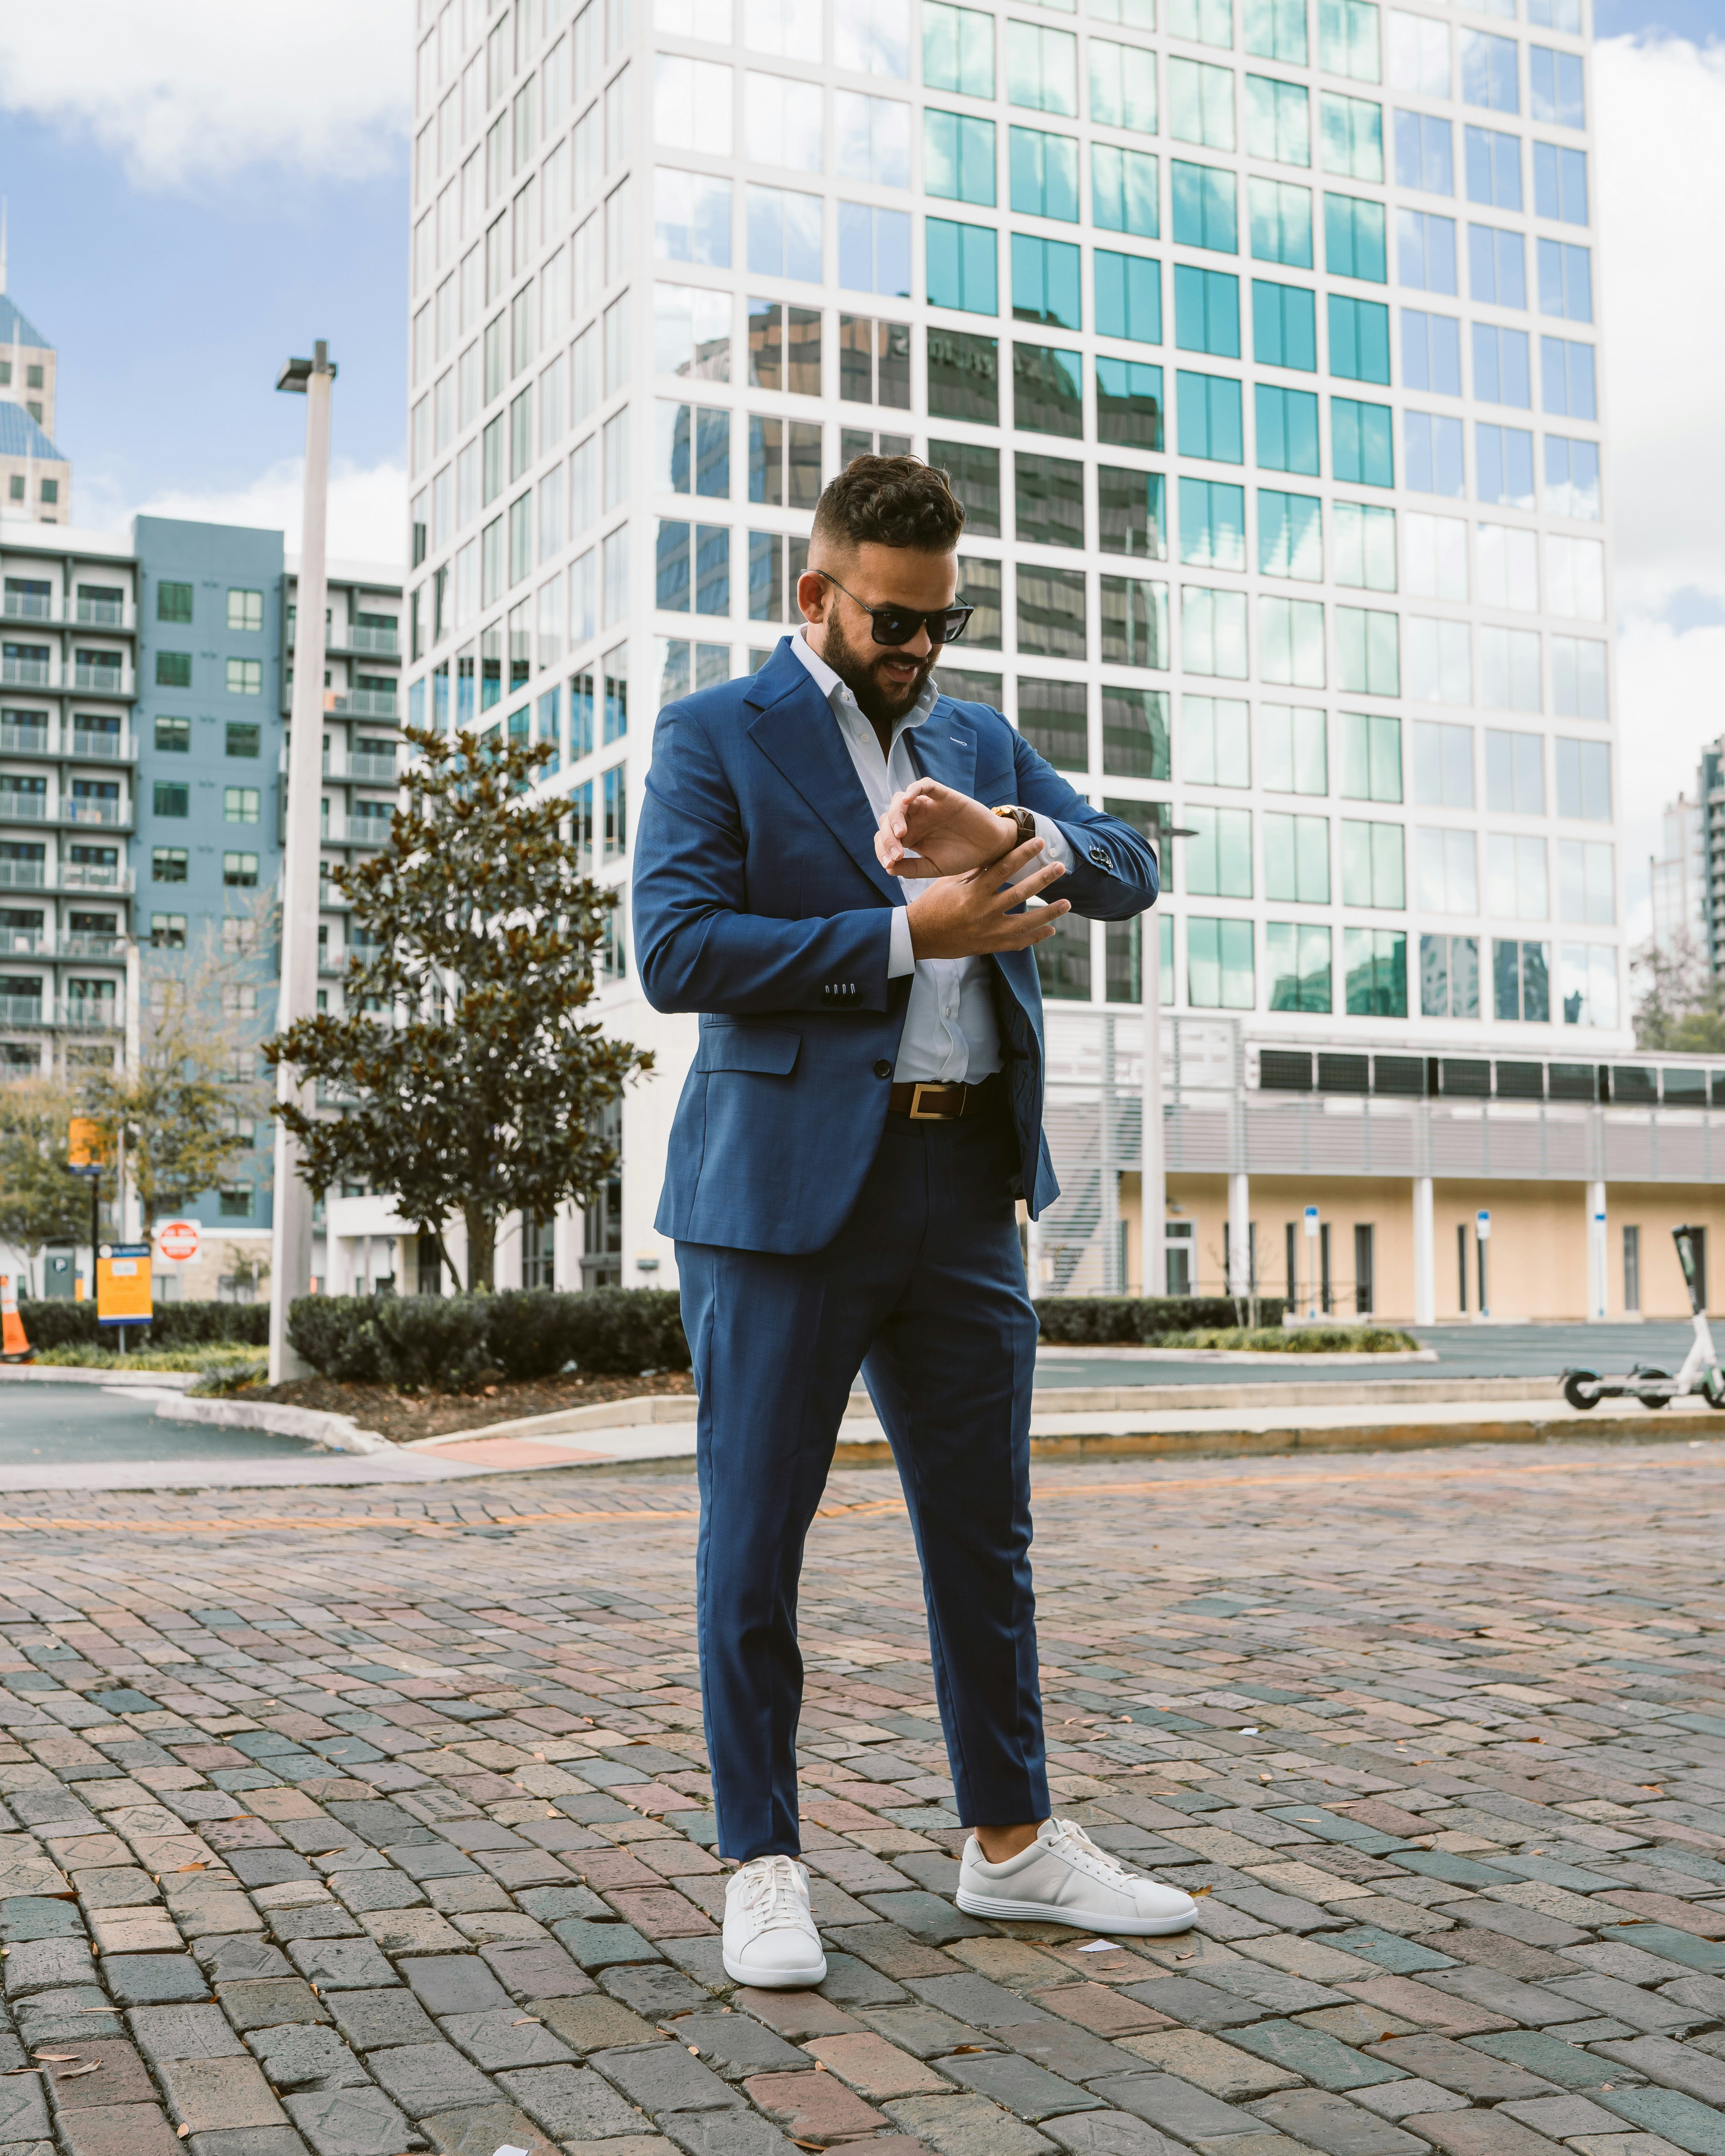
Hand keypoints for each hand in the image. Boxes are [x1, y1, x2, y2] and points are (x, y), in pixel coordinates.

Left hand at [877, 778, 1017, 878]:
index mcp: (910, 835)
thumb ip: (912, 868)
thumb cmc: (963, 856)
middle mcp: (915, 818)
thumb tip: (888, 868)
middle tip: (897, 854)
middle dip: (887, 837)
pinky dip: (913, 789)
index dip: (882, 849)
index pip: (885, 836)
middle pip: (888, 818)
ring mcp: (928, 805)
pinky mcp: (943, 796)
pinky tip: (906, 801)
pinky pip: (924, 785)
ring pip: (901, 801)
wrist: (990, 849)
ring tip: (901, 834)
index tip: (890, 863)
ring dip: (895, 815)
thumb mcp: (934, 867)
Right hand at [907, 840, 1068, 959]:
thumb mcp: (949, 883)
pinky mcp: (989, 946)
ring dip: (1049, 913)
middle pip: (1021, 893)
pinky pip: (1017, 943)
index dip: (1023, 854)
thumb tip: (996, 856)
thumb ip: (974, 872)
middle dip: (1043, 879)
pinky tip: (1050, 930)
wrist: (919, 936)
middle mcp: (984, 912)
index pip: (1003, 868)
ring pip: (1026, 922)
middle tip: (1060, 868)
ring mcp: (988, 931)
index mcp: (973, 892)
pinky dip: (1035, 937)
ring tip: (1067, 904)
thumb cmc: (932, 905)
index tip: (1039, 843)